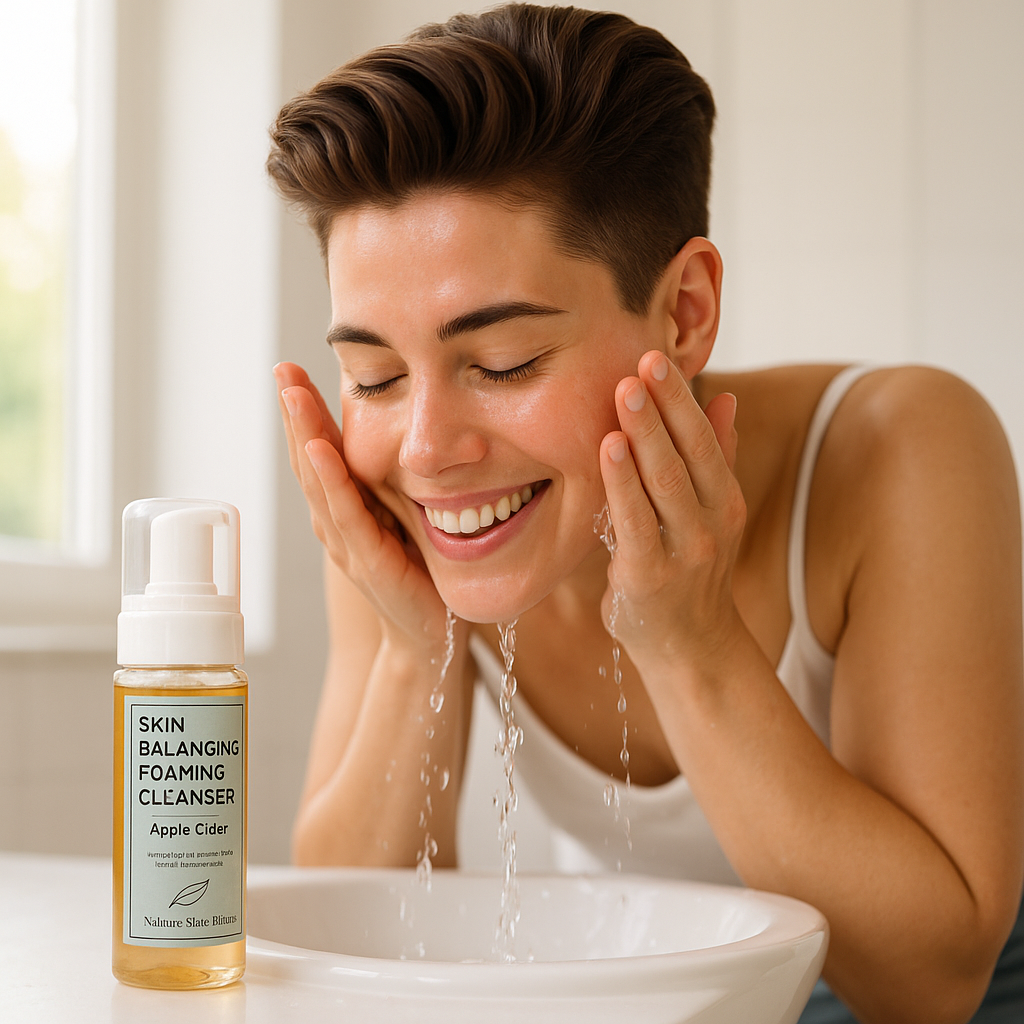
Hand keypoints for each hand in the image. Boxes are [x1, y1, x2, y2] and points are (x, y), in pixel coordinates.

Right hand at [273, 362, 449, 648]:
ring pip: (318, 480)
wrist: (431, 635)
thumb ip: (396, 483)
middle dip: (296, 412)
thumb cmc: (422, 575)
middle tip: (282, 368)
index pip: (323, 453)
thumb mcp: (407, 516)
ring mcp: (347, 542)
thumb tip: (406, 433)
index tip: (295, 371)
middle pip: (309, 459)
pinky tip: (320, 447)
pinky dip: (330, 478)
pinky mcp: (367, 560)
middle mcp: (338, 523)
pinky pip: (345, 513)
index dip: (307, 413)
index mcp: (348, 509)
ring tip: (291, 392)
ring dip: (303, 433)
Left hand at [598, 350, 744, 671]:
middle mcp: (711, 523)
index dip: (682, 400)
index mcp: (724, 502)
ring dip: (646, 435)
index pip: (706, 440)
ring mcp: (683, 551)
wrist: (690, 647)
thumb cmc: (690, 573)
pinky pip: (634, 522)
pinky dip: (623, 483)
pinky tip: (608, 448)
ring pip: (665, 483)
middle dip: (665, 406)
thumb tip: (724, 397)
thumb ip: (718, 458)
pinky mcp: (648, 577)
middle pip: (689, 455)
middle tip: (642, 360)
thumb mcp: (711, 515)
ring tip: (625, 392)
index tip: (657, 358)